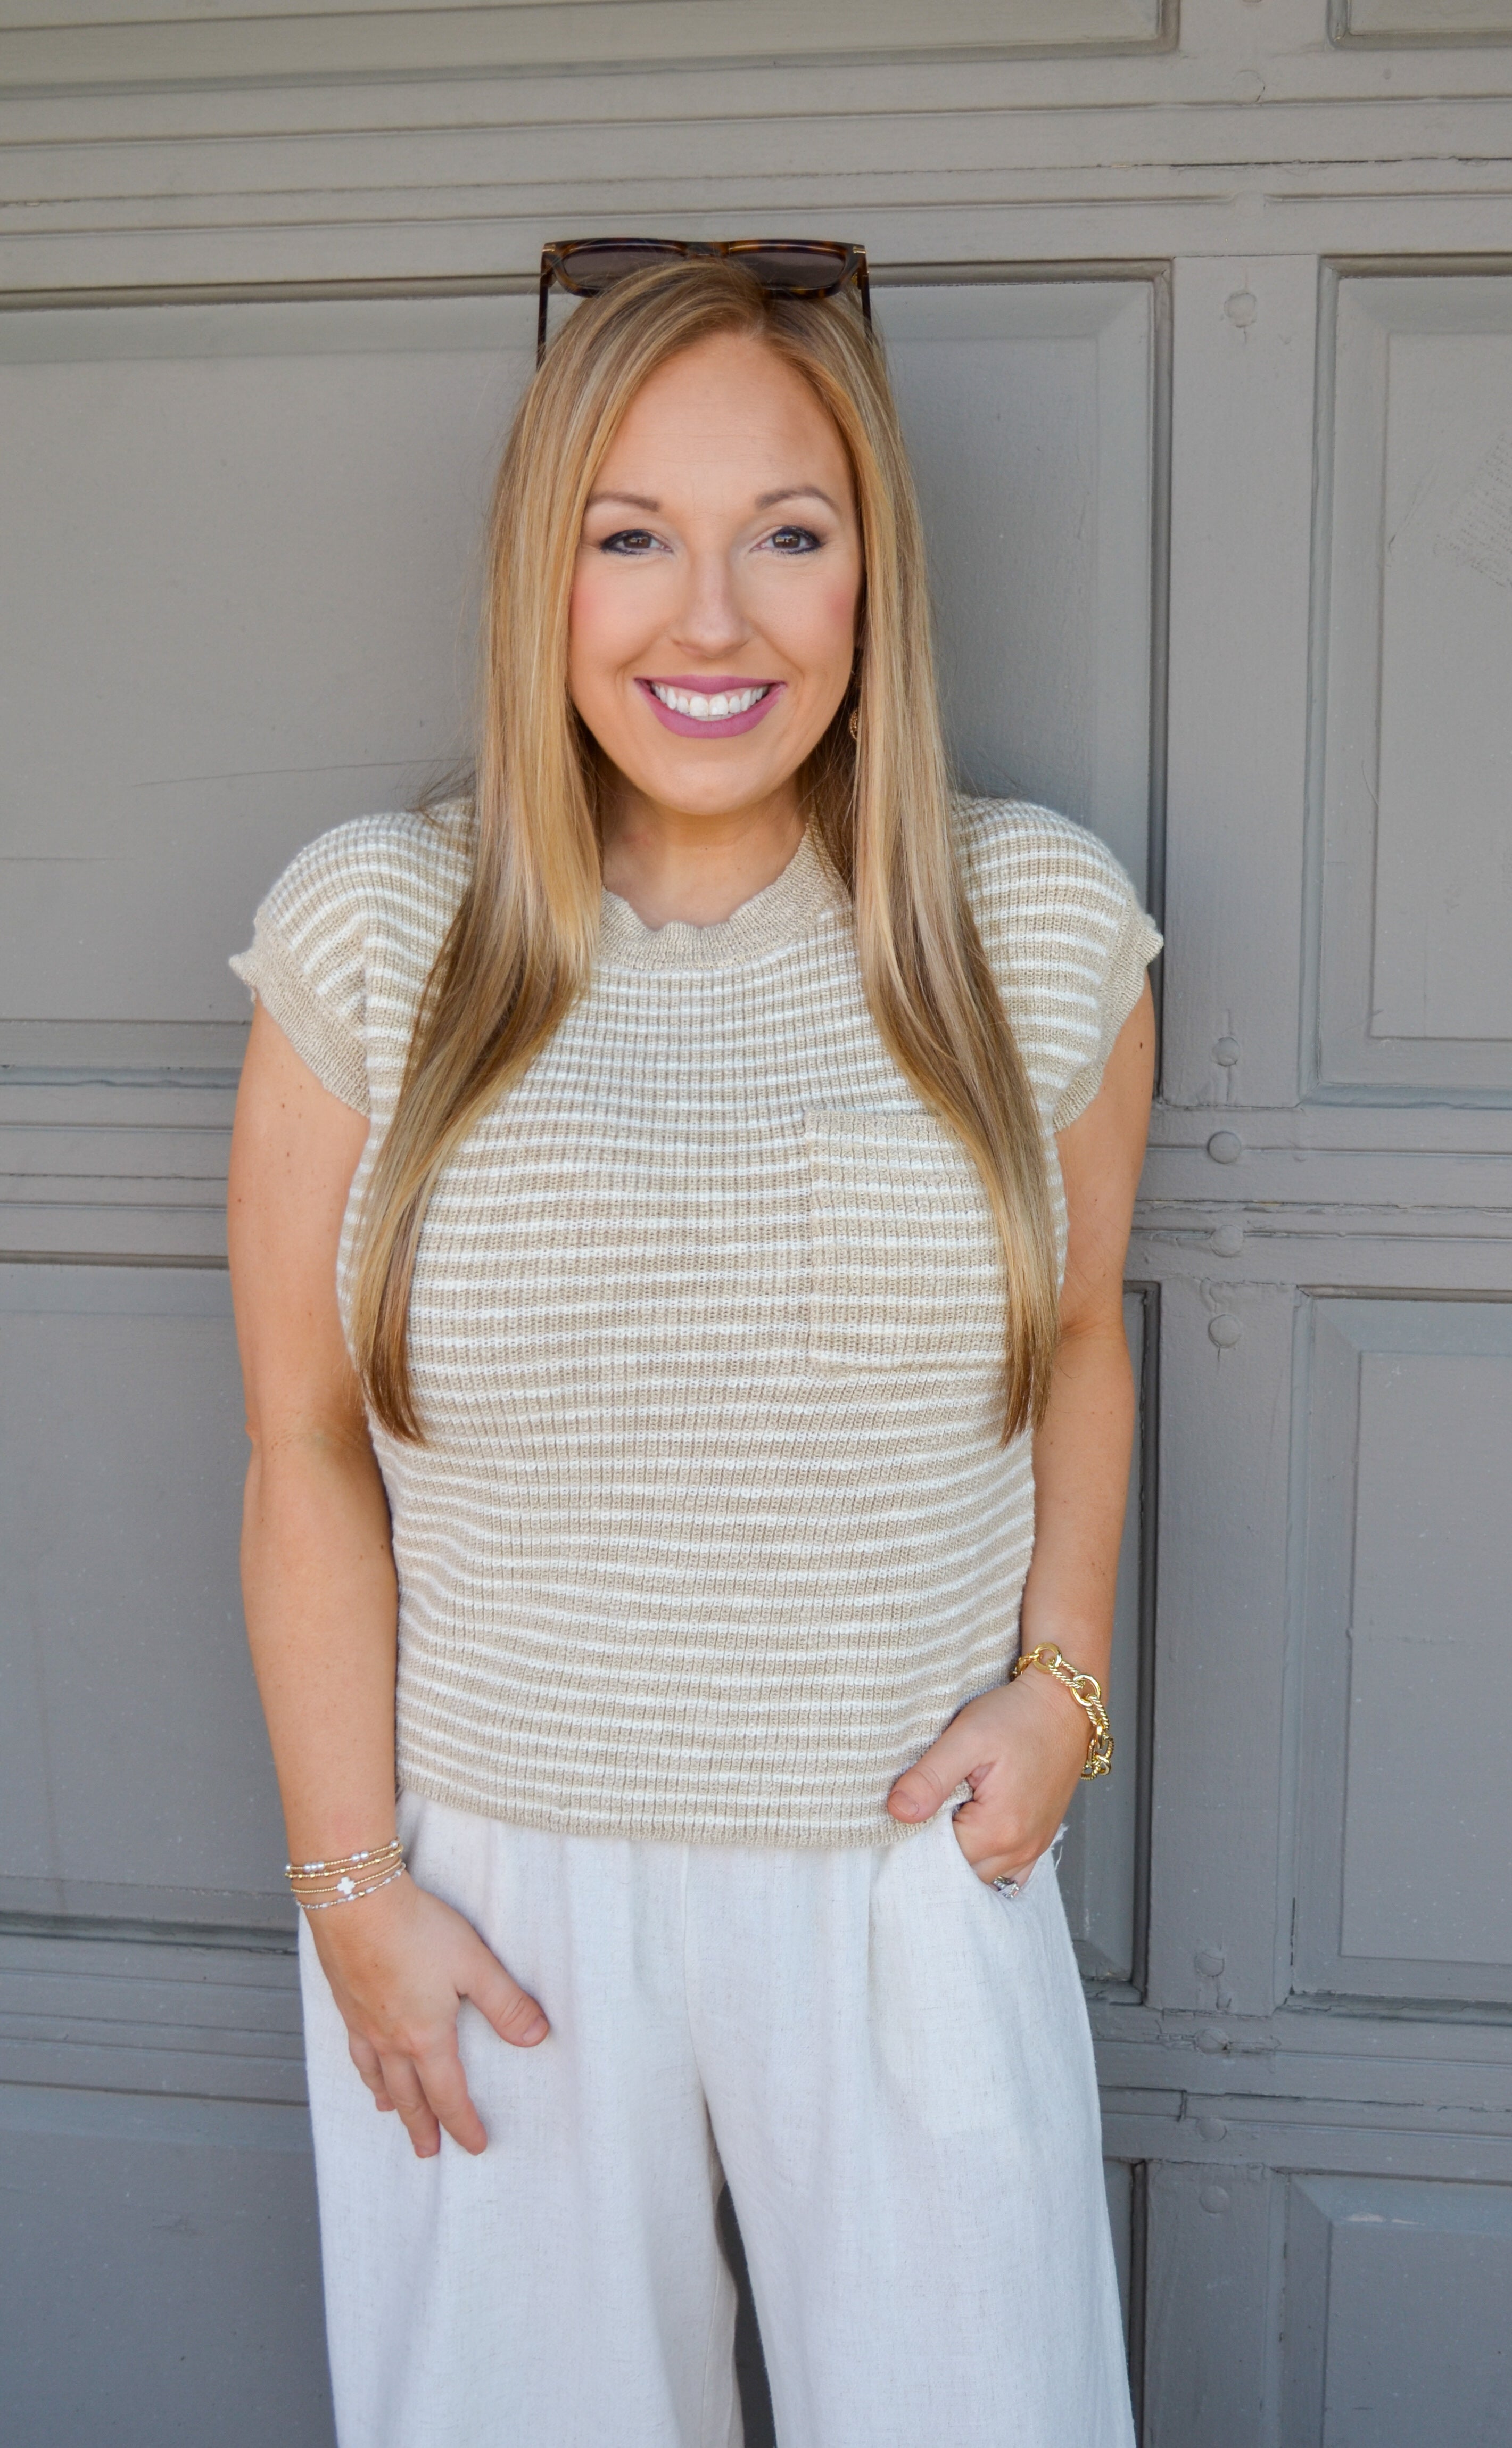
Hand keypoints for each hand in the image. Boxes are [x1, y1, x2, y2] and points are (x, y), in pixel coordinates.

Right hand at [308, 1874, 547, 2158]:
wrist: (354, 1901)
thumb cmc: (414, 1927)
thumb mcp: (473, 1963)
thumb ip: (506, 2003)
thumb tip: (535, 2037)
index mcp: (425, 2036)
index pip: (448, 2095)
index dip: (463, 2124)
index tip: (474, 2145)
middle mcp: (391, 2040)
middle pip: (409, 2097)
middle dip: (423, 2126)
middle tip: (429, 2151)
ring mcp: (364, 2024)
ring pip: (378, 2079)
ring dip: (392, 2103)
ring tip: (393, 2115)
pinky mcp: (346, 2003)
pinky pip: (356, 2052)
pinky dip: (365, 2072)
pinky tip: (366, 2067)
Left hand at [886, 1667, 1090, 1884]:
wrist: (1064, 1704)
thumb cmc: (1018, 1716)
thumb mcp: (967, 1737)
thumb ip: (930, 1778)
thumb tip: (897, 1812)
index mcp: (999, 1829)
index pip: (940, 1859)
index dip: (916, 1838)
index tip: (908, 1810)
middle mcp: (1021, 1848)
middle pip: (962, 1874)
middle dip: (936, 1850)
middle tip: (924, 1810)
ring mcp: (1034, 1847)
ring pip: (983, 1875)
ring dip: (961, 1855)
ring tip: (947, 1816)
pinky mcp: (1039, 1838)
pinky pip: (1008, 1871)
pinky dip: (986, 1860)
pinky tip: (973, 1835)